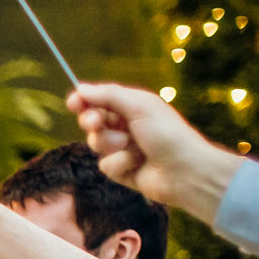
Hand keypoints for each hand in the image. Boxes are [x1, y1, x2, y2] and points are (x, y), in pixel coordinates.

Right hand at [66, 83, 240, 219]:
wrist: (184, 170)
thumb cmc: (167, 133)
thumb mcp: (139, 106)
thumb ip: (109, 95)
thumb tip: (81, 88)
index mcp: (132, 106)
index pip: (100, 100)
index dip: (84, 100)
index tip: (74, 102)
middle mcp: (126, 126)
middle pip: (92, 120)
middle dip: (92, 121)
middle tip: (96, 123)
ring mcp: (122, 149)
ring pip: (96, 143)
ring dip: (110, 144)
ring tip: (130, 146)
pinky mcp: (121, 170)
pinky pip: (105, 165)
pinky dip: (119, 163)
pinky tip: (137, 165)